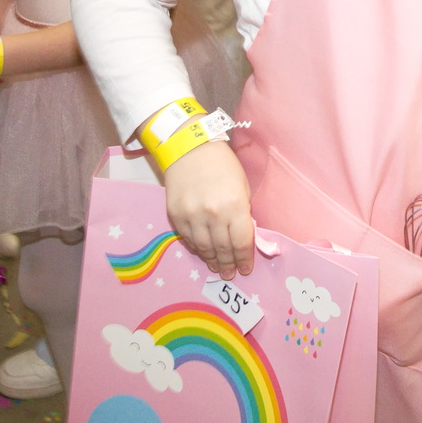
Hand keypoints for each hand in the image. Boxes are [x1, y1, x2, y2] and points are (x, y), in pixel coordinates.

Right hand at [164, 141, 254, 279]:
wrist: (190, 148)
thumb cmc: (223, 165)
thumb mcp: (242, 186)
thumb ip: (243, 213)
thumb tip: (243, 238)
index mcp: (235, 206)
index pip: (241, 242)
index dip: (244, 259)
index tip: (245, 269)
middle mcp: (213, 214)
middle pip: (222, 249)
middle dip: (228, 264)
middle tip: (230, 274)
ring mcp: (192, 216)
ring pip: (203, 248)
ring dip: (212, 261)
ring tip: (217, 268)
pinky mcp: (175, 215)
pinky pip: (187, 239)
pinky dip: (196, 248)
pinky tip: (203, 252)